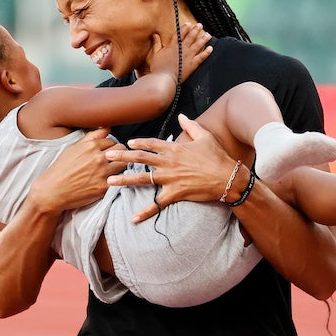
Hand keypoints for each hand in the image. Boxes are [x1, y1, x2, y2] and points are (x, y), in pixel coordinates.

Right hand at [29, 127, 127, 212]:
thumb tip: (107, 127)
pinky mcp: (104, 187)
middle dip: (119, 153)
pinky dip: (116, 179)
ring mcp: (102, 173)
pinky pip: (119, 179)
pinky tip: (110, 180)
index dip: (110, 146)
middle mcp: (98, 158)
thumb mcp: (73, 148)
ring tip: (113, 169)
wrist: (52, 191)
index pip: (112, 140)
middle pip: (121, 150)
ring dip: (120, 166)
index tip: (107, 152)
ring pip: (124, 164)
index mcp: (90, 146)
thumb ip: (91, 137)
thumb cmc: (60, 169)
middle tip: (113, 159)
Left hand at [105, 114, 237, 221]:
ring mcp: (170, 178)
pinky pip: (157, 204)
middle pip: (140, 158)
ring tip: (109, 183)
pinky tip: (133, 218)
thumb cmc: (218, 157)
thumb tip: (181, 116)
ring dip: (124, 181)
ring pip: (143, 179)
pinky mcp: (175, 193)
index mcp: (174, 148)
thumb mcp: (205, 137)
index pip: (151, 144)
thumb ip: (190, 126)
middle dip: (121, 157)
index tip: (127, 143)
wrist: (228, 178)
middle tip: (106, 157)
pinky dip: (145, 212)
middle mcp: (168, 162)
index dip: (138, 143)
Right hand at [145, 23, 211, 82]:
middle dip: (195, 30)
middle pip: (190, 37)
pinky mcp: (193, 64)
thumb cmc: (158, 68)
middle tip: (200, 25)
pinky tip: (210, 48)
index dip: (184, 28)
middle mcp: (182, 49)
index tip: (188, 24)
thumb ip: (156, 44)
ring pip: (198, 45)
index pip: (180, 34)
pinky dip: (206, 52)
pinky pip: (201, 57)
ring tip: (208, 35)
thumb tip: (155, 35)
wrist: (165, 78)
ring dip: (203, 39)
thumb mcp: (156, 54)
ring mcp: (188, 56)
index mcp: (172, 46)